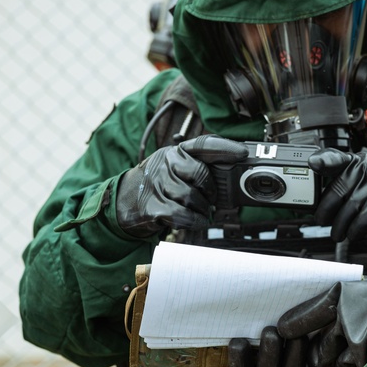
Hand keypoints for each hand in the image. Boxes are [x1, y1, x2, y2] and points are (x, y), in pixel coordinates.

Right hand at [115, 135, 247, 237]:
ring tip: (200, 212)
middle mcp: (164, 163)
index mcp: (175, 152)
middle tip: (211, 200)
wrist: (123, 200)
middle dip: (211, 191)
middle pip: (200, 173)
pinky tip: (196, 221)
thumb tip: (230, 176)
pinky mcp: (152, 206)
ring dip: (202, 209)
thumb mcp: (174, 169)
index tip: (243, 153)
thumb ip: (197, 168)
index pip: (203, 144)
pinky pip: (182, 215)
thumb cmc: (157, 185)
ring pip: (192, 196)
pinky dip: (194, 221)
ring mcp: (157, 184)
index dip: (225, 148)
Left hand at [310, 148, 366, 246]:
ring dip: (341, 226)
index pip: (337, 158)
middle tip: (323, 222)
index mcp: (357, 161)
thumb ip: (334, 188)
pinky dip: (356, 230)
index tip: (313, 163)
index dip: (324, 160)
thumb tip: (310, 204)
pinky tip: (355, 232)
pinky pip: (365, 220)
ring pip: (351, 208)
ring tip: (339, 233)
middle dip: (327, 212)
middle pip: (339, 190)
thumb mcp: (355, 187)